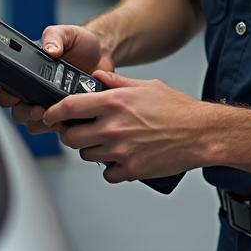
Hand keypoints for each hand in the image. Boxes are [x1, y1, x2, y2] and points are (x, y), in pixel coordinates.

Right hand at [0, 24, 113, 133]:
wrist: (102, 52)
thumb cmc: (81, 42)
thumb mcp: (66, 33)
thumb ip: (54, 36)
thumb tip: (49, 49)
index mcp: (30, 72)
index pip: (7, 90)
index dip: (7, 97)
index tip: (16, 97)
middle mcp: (37, 91)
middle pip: (18, 113)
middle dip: (25, 114)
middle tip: (38, 109)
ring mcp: (51, 104)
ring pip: (35, 124)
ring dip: (42, 123)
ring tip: (55, 114)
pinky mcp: (67, 114)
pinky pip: (57, 127)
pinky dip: (61, 125)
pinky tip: (70, 116)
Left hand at [43, 70, 209, 182]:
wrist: (200, 133)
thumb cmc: (178, 109)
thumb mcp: (146, 86)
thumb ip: (117, 83)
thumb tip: (99, 77)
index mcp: (114, 103)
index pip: (69, 107)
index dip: (53, 112)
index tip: (49, 114)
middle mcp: (112, 127)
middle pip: (70, 137)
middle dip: (73, 133)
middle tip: (84, 129)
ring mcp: (120, 150)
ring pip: (87, 155)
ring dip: (93, 149)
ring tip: (111, 141)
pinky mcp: (130, 169)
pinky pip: (107, 173)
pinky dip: (112, 167)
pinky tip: (124, 156)